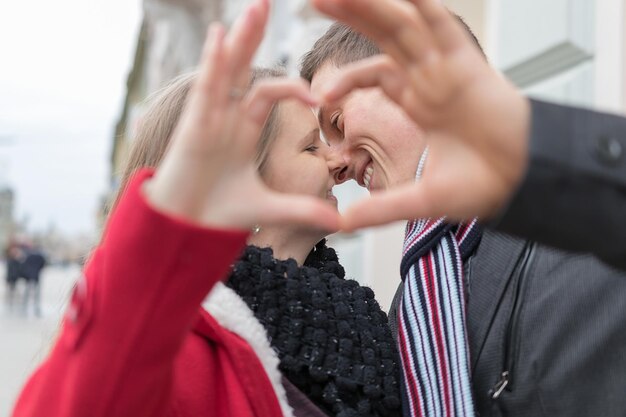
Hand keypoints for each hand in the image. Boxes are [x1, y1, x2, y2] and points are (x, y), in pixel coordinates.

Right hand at [144, 0, 339, 232]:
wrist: (185, 230)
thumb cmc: (218, 214)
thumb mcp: (268, 208)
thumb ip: (302, 209)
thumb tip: (339, 222)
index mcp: (244, 128)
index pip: (269, 92)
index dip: (294, 89)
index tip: (318, 101)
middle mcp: (226, 116)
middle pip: (244, 67)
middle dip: (254, 36)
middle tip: (266, 2)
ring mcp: (209, 118)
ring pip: (226, 70)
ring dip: (240, 38)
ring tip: (256, 7)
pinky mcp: (194, 126)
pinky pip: (205, 88)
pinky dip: (212, 63)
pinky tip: (220, 35)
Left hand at [312, 0, 530, 229]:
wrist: (524, 182)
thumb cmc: (482, 185)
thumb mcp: (421, 199)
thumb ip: (382, 208)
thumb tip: (343, 224)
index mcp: (420, 101)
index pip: (377, 75)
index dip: (348, 80)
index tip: (321, 96)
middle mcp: (430, 79)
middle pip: (384, 37)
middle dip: (353, 16)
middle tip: (317, 1)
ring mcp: (446, 69)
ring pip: (403, 25)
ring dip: (370, 6)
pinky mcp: (467, 65)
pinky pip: (441, 26)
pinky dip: (421, 6)